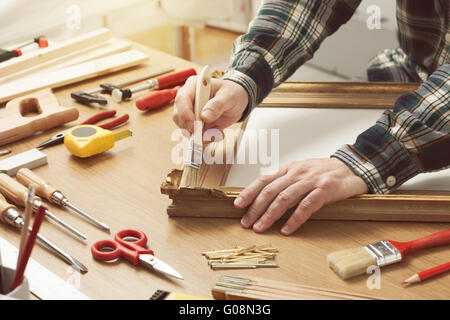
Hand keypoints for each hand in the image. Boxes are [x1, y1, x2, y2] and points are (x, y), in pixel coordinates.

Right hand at [173, 77, 248, 132]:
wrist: (238, 101)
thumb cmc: (232, 93)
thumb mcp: (229, 96)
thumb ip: (217, 105)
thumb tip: (204, 116)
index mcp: (194, 86)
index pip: (182, 99)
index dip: (185, 114)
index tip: (194, 126)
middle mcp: (189, 99)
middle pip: (178, 116)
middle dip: (190, 128)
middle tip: (205, 133)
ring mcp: (191, 112)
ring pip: (185, 128)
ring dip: (200, 135)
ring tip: (217, 132)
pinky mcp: (196, 124)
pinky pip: (195, 135)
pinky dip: (206, 138)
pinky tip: (217, 133)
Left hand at [234, 158, 368, 234]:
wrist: (352, 167)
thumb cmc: (323, 172)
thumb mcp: (301, 172)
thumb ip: (284, 182)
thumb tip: (263, 198)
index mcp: (289, 169)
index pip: (264, 180)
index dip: (249, 192)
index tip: (237, 205)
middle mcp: (297, 173)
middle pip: (270, 191)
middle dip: (255, 208)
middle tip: (246, 223)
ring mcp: (311, 181)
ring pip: (285, 198)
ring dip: (270, 215)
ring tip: (260, 228)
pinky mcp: (325, 190)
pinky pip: (306, 206)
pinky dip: (294, 219)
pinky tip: (286, 229)